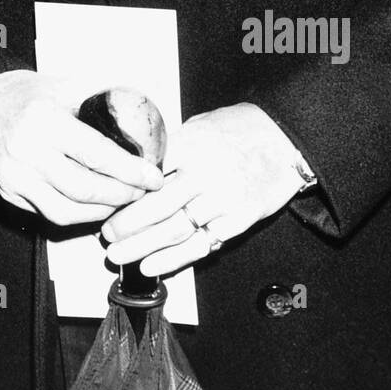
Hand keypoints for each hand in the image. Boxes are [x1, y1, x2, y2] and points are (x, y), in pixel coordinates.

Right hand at [0, 71, 164, 225]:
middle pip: (85, 188)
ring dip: (102, 211)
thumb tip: (135, 110)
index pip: (97, 154)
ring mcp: (17, 178)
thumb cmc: (17, 95)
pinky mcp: (9, 194)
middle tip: (142, 191)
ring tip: (122, 201)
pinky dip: (77, 216)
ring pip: (67, 210)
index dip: (130, 170)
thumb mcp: (58, 86)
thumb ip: (94, 99)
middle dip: (122, 194)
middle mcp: (29, 152)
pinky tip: (95, 207)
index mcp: (45, 121)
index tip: (152, 176)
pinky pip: (49, 214)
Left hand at [101, 103, 307, 274]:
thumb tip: (137, 161)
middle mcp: (205, 174)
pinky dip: (173, 259)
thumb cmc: (241, 128)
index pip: (147, 172)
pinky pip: (200, 245)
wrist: (285, 139)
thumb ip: (171, 145)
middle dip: (125, 224)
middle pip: (156, 206)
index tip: (105, 200)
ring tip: (117, 255)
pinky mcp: (238, 221)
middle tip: (105, 234)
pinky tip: (150, 266)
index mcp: (191, 145)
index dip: (123, 190)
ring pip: (174, 230)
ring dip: (141, 246)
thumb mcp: (200, 124)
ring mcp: (222, 200)